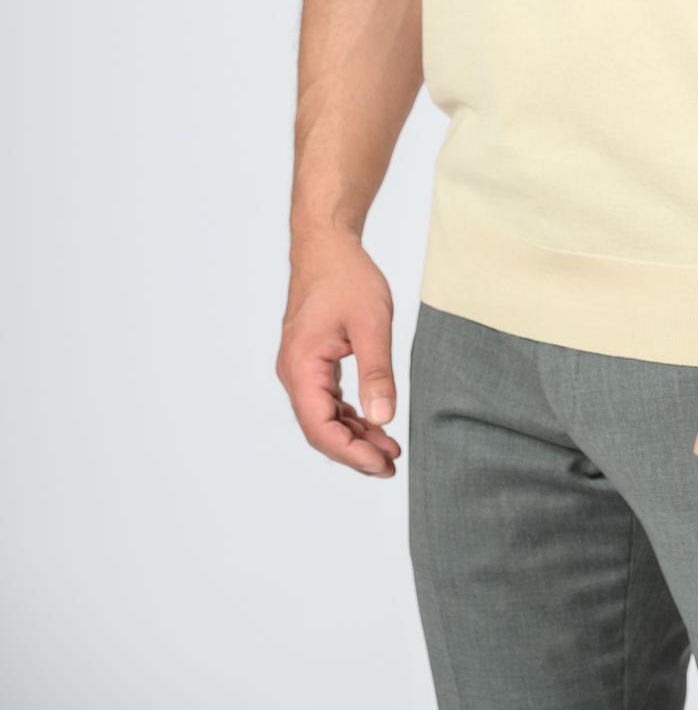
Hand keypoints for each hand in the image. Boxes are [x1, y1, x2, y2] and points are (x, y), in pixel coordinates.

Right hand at [276, 233, 402, 477]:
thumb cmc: (346, 276)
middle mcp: (293, 372)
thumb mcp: (372, 323)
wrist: (327, 244)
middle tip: (391, 465)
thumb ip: (377, 372)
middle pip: (320, 429)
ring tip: (389, 449)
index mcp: (301, 366)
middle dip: (355, 451)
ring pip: (324, 417)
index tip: (383, 465)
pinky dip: (350, 415)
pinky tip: (374, 423)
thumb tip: (384, 419)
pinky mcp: (311, 362)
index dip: (351, 453)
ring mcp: (300, 368)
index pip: (320, 427)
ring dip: (354, 435)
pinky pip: (327, 400)